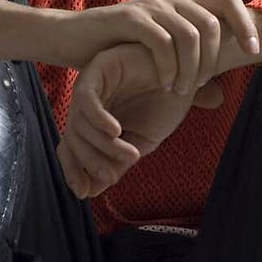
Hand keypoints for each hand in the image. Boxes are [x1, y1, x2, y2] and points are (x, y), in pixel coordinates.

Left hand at [57, 43, 224, 198]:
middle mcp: (88, 104)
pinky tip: (116, 131)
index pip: (72, 149)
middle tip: (112, 176)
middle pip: (73, 138)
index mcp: (94, 121)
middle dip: (90, 162)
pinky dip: (98, 118)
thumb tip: (91, 191)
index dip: (74, 171)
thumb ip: (117, 162)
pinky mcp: (99, 67)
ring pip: (79, 122)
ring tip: (129, 153)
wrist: (189, 73)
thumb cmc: (166, 104)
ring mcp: (91, 84)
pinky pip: (87, 98)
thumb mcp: (141, 142)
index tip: (85, 193)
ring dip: (102, 145)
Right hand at [68, 0, 259, 94]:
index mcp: (181, 3)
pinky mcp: (131, 17)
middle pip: (212, 22)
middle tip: (200, 85)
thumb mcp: (159, 62)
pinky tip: (163, 83)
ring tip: (180, 90)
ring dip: (191, 69)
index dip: (246, 24)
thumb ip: (187, 74)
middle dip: (212, 59)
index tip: (253, 52)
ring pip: (191, 35)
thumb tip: (220, 96)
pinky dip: (168, 68)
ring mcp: (151, 5)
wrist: (73, 40)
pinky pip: (163, 43)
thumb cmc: (116, 52)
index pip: (228, 1)